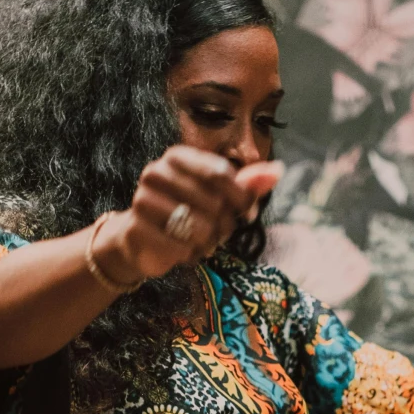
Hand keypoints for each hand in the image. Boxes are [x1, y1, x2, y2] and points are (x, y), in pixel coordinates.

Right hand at [104, 147, 281, 283]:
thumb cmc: (185, 212)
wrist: (140, 238)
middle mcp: (156, 173)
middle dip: (225, 225)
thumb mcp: (218, 195)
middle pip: (213, 203)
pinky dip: (189, 256)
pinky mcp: (136, 229)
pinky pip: (180, 248)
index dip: (241, 198)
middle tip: (217, 233)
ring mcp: (142, 200)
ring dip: (208, 243)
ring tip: (200, 242)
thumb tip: (278, 170)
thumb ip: (247, 184)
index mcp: (177, 157)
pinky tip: (184, 251)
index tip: (246, 213)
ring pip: (199, 228)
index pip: (221, 173)